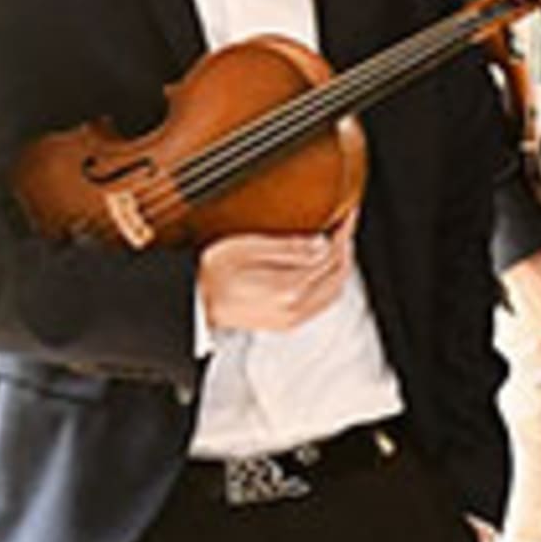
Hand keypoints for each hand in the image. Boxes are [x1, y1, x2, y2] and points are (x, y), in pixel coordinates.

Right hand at [198, 210, 358, 330]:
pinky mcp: (288, 324)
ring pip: (335, 290)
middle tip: (344, 227)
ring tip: (337, 244)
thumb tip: (322, 242)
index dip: (342, 233)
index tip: (346, 217)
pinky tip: (323, 269)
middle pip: (338, 274)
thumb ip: (288, 247)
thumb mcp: (246, 248)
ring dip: (340, 266)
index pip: (330, 256)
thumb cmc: (212, 275)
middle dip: (345, 248)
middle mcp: (296, 307)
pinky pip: (323, 302)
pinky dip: (331, 282)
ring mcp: (293, 319)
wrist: (194, 304)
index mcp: (289, 287)